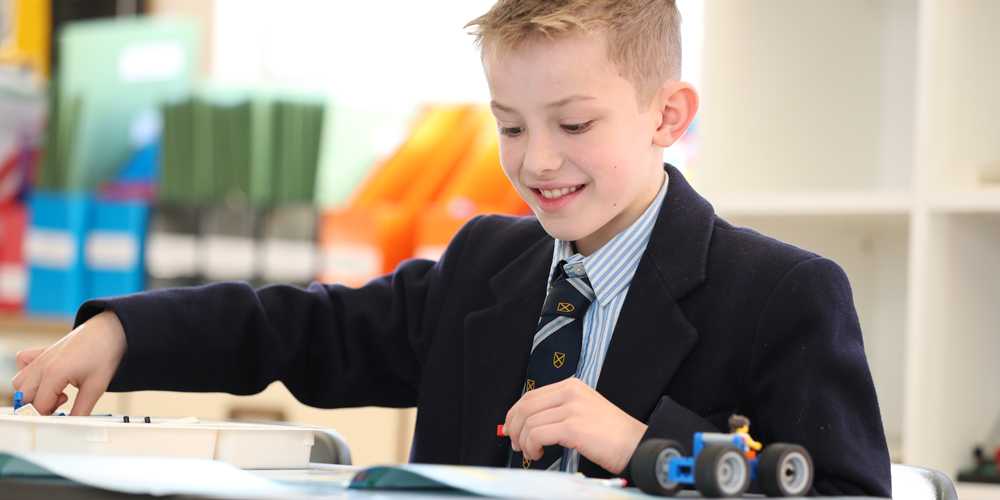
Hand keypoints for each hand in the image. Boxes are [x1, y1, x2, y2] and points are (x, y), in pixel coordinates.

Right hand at [12, 311, 126, 415]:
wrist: (112, 330)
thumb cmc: (106, 353)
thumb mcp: (97, 387)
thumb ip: (81, 409)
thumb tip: (72, 424)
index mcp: (54, 373)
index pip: (38, 406)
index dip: (47, 417)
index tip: (59, 419)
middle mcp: (42, 364)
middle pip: (24, 396)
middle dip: (39, 407)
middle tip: (62, 406)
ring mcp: (40, 356)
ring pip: (20, 383)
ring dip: (32, 393)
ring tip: (58, 392)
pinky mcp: (43, 351)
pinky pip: (22, 363)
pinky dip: (28, 374)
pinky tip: (46, 378)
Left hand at [503, 377, 646, 473]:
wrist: (636, 445)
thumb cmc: (610, 435)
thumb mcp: (582, 412)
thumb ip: (557, 411)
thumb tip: (525, 422)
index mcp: (572, 386)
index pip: (530, 395)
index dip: (514, 414)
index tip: (510, 429)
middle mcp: (571, 392)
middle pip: (525, 407)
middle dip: (514, 429)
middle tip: (517, 445)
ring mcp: (573, 408)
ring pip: (529, 422)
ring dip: (524, 442)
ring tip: (532, 453)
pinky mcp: (574, 426)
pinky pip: (537, 435)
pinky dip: (532, 447)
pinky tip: (539, 454)